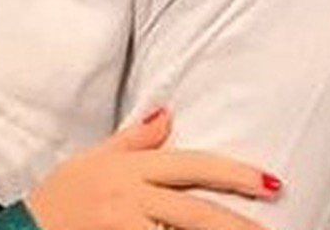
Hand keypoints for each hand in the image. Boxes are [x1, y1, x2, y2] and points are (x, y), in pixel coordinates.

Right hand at [25, 108, 281, 229]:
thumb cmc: (59, 198)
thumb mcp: (93, 159)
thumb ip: (134, 139)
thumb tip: (167, 112)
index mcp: (129, 170)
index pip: (190, 166)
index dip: (233, 174)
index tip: (270, 183)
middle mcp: (130, 199)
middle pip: (196, 211)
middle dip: (238, 224)